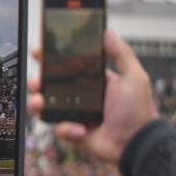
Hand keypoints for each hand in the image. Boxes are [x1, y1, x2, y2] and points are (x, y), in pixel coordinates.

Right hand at [27, 28, 158, 162]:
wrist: (136, 143)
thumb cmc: (139, 111)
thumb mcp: (134, 77)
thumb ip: (121, 54)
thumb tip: (110, 32)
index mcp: (92, 80)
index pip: (67, 65)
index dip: (51, 58)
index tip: (39, 52)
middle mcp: (80, 96)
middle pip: (50, 85)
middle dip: (37, 81)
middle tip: (36, 82)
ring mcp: (75, 113)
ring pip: (47, 105)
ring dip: (39, 103)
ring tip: (40, 103)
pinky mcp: (73, 131)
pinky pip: (59, 127)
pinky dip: (67, 128)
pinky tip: (80, 129)